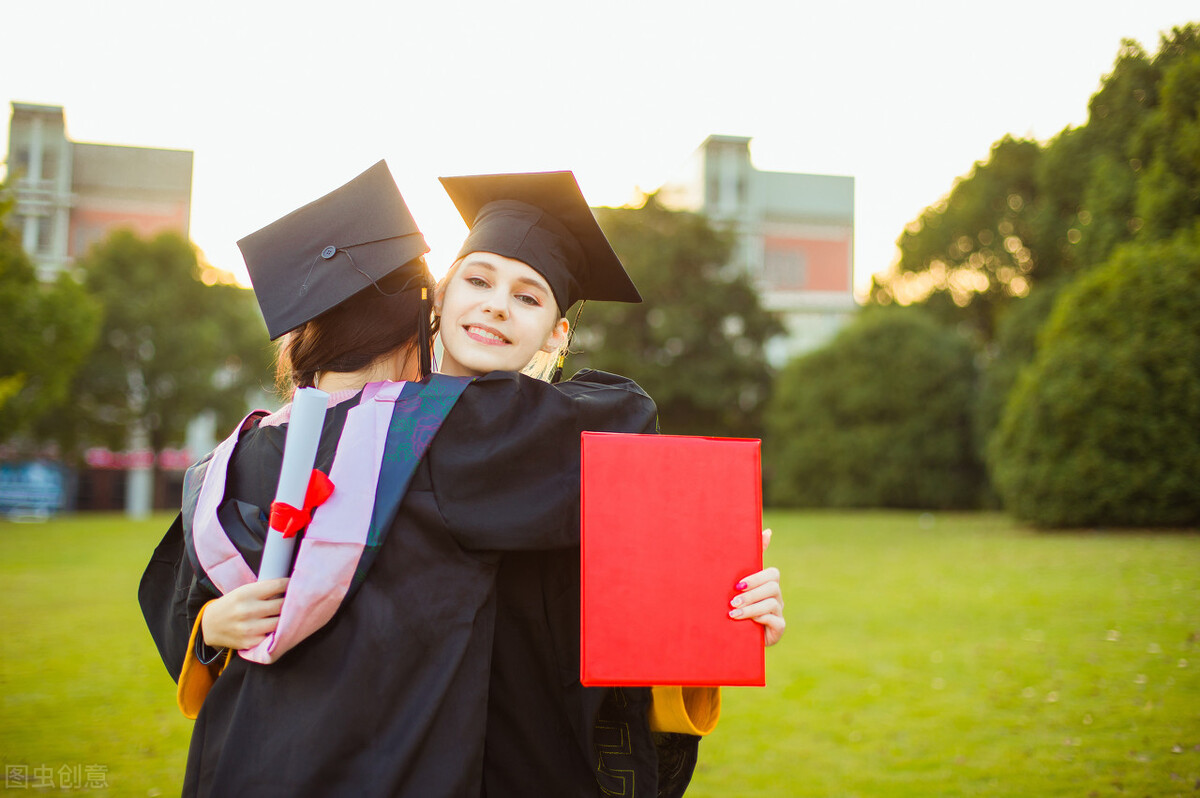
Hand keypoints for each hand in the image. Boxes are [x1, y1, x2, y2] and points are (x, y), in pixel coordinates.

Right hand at [200, 578, 288, 649]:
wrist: (209, 625)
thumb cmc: (231, 605)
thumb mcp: (242, 591)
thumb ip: (263, 590)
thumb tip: (288, 588)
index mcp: (246, 593)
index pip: (278, 585)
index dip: (290, 584)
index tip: (295, 585)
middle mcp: (247, 610)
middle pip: (282, 604)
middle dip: (291, 602)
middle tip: (296, 600)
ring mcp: (249, 628)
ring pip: (280, 622)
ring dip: (287, 618)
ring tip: (289, 614)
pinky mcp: (250, 642)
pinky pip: (273, 636)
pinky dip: (278, 632)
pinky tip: (279, 628)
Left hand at [730, 529, 784, 646]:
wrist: (734, 633)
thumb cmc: (736, 604)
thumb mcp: (737, 583)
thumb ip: (748, 559)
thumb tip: (768, 530)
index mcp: (767, 583)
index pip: (771, 573)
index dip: (756, 577)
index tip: (737, 585)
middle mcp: (776, 596)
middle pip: (772, 587)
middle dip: (751, 593)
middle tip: (732, 601)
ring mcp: (779, 612)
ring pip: (772, 603)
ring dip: (751, 607)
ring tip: (733, 613)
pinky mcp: (779, 628)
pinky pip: (775, 620)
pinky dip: (760, 619)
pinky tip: (747, 623)